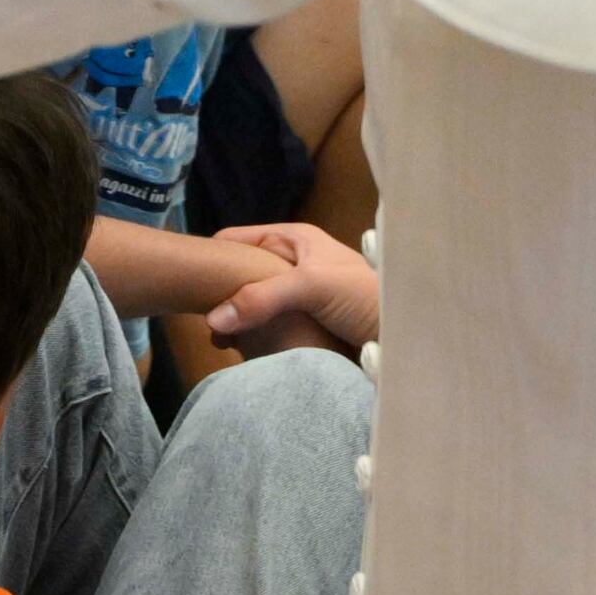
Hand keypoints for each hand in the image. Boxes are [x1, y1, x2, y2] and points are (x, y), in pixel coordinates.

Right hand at [203, 222, 379, 355]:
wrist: (408, 339)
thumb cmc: (366, 297)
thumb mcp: (311, 285)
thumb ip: (262, 297)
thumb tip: (212, 320)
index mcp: (294, 240)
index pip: (238, 240)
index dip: (213, 257)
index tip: (187, 284)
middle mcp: (293, 264)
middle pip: (243, 275)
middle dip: (222, 297)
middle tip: (203, 324)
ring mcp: (299, 298)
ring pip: (254, 305)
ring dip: (237, 323)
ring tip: (221, 343)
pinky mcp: (306, 327)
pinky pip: (270, 329)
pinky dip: (256, 339)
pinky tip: (244, 354)